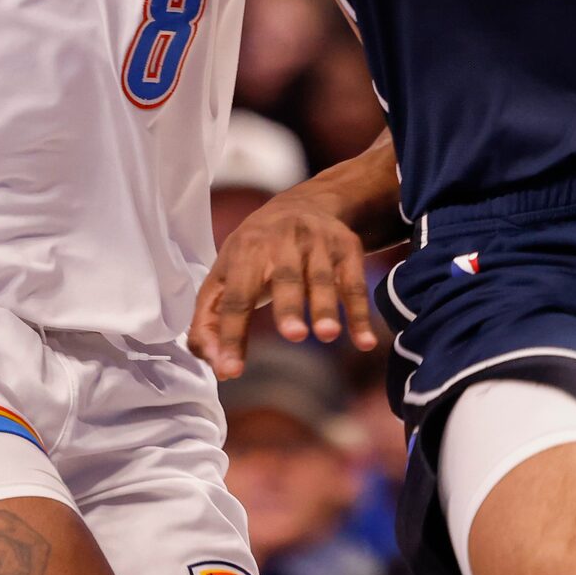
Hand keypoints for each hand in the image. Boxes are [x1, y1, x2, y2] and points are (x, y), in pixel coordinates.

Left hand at [189, 188, 378, 379]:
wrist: (307, 203)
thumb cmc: (258, 252)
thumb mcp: (226, 274)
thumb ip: (210, 320)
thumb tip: (215, 364)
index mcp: (246, 249)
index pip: (237, 296)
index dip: (232, 333)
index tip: (230, 370)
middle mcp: (283, 240)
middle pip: (286, 276)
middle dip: (289, 305)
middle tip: (292, 336)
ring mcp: (318, 242)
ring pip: (322, 277)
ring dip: (325, 306)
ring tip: (326, 335)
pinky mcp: (347, 247)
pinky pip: (355, 283)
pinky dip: (360, 313)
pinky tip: (365, 343)